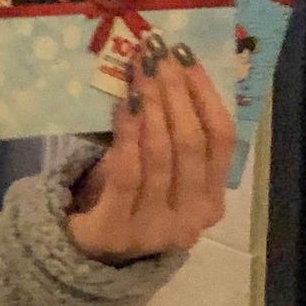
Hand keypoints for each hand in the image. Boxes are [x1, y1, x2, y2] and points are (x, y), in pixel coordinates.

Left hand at [66, 33, 234, 265]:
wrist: (83, 251)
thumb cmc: (126, 198)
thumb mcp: (157, 170)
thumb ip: (170, 134)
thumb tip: (169, 68)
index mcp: (211, 201)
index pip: (222, 140)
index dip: (206, 93)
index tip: (186, 55)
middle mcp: (192, 218)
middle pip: (192, 142)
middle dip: (175, 91)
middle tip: (155, 54)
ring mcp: (157, 228)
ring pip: (162, 154)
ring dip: (150, 104)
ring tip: (138, 71)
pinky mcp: (119, 231)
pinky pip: (128, 172)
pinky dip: (127, 134)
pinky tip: (121, 104)